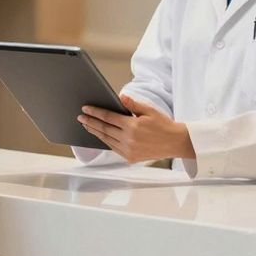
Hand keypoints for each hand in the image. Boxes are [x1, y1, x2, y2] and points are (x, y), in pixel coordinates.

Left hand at [78, 94, 195, 162]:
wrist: (175, 142)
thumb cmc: (163, 125)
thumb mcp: (149, 111)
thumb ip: (133, 104)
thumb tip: (120, 97)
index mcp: (133, 126)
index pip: (108, 117)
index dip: (95, 112)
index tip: (85, 109)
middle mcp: (129, 139)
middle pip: (104, 129)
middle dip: (90, 122)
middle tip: (80, 117)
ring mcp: (128, 150)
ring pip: (107, 140)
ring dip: (95, 132)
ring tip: (86, 125)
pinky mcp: (130, 157)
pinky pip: (113, 148)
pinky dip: (105, 141)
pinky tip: (100, 135)